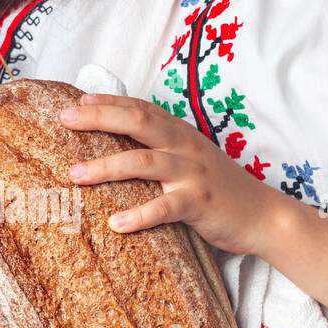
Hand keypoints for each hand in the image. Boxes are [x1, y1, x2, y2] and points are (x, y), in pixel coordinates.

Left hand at [59, 92, 290, 255]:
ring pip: (145, 162)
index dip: (109, 102)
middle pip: (138, 123)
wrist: (262, 215)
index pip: (141, 108)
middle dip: (99, 119)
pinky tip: (116, 224)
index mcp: (180, 134)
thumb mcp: (189, 160)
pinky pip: (164, 207)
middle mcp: (185, 146)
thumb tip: (115, 145)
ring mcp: (192, 173)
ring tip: (75, 176)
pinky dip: (139, 215)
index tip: (76, 103)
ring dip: (106, 167)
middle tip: (65, 121)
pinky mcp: (199, 202)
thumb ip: (160, 148)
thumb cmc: (218, 188)